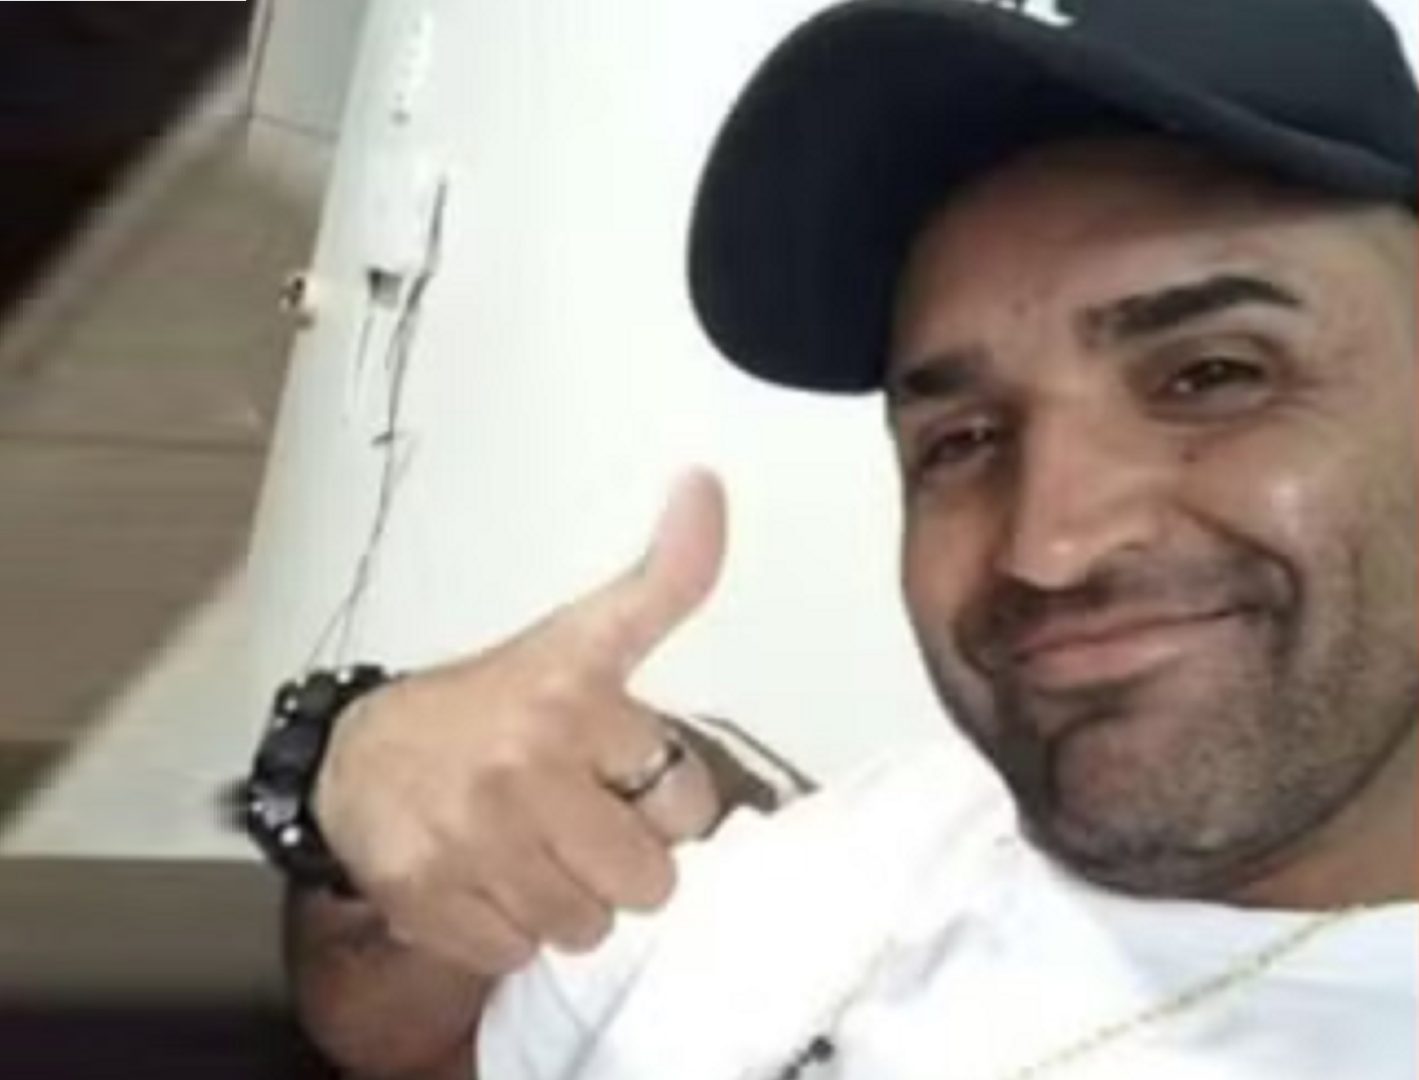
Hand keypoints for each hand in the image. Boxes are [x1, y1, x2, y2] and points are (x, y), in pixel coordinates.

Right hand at [313, 471, 727, 976]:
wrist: (360, 754)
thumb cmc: (490, 703)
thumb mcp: (582, 635)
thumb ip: (666, 579)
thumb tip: (708, 484)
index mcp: (572, 691)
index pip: (690, 801)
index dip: (664, 800)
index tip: (621, 776)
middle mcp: (524, 762)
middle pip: (649, 882)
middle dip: (623, 864)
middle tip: (577, 824)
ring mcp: (473, 837)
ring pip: (588, 928)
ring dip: (567, 902)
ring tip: (529, 850)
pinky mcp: (428, 898)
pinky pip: (520, 954)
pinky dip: (508, 930)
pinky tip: (485, 880)